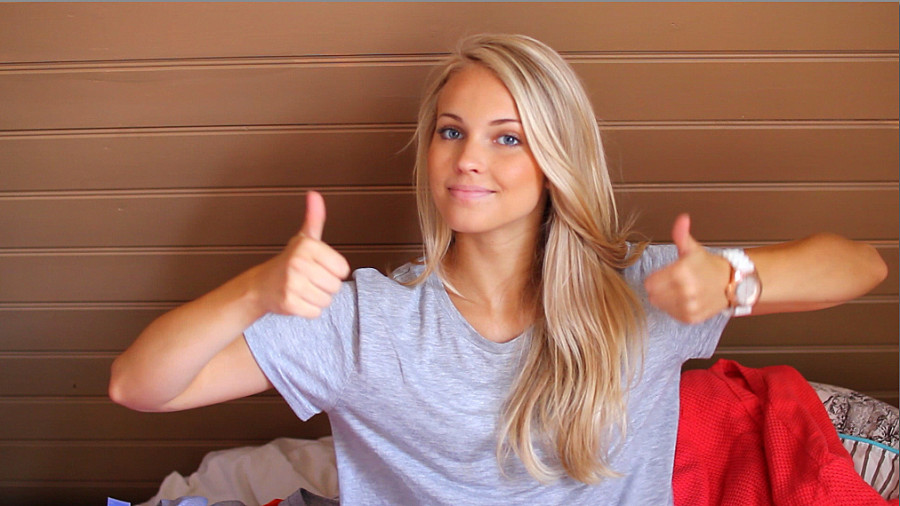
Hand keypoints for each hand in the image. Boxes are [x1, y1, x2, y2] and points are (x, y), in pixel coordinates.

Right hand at [250, 191, 350, 317]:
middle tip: (308, 280)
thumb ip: (314, 218)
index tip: (318, 267)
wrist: (260, 285)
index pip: (343, 269)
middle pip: (336, 286)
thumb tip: (314, 194)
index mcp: (308, 246)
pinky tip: (297, 300)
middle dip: (325, 286)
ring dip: (317, 298)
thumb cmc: (289, 262)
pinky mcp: (289, 303)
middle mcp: (299, 263)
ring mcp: (292, 284)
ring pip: (327, 300)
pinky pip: (315, 312)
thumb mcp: (303, 238)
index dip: (333, 271)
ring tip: (303, 289)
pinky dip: (308, 310)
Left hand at [644, 214, 730, 323]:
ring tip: (681, 291)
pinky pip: (672, 314)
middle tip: (673, 282)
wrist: (731, 283)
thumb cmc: (707, 265)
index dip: (655, 278)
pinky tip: (687, 300)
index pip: (649, 283)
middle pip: (653, 295)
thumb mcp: (693, 248)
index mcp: (681, 272)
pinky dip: (676, 308)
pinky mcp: (692, 318)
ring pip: (661, 305)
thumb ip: (681, 234)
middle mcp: (685, 291)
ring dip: (666, 299)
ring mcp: (689, 306)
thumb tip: (682, 219)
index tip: (666, 274)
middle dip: (659, 288)